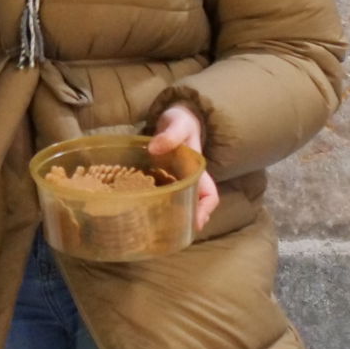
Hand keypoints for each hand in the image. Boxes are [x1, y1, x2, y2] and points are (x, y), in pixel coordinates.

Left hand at [148, 102, 219, 232]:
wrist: (175, 115)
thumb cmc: (181, 120)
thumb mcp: (178, 124)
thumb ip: (170, 135)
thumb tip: (155, 148)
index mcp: (198, 171)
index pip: (209, 196)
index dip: (204, 211)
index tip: (195, 223)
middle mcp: (189, 180)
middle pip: (193, 207)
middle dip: (185, 221)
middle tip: (167, 232)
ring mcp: (176, 181)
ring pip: (178, 204)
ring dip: (170, 216)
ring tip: (153, 227)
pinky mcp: (161, 179)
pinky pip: (162, 196)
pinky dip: (155, 205)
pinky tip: (140, 210)